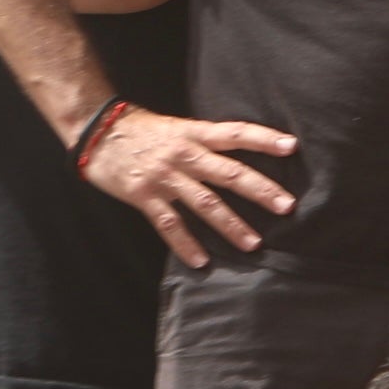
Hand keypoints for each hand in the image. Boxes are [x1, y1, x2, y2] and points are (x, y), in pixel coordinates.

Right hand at [79, 106, 299, 266]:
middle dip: (260, 190)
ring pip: (204, 203)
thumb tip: (239, 153)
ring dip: (230, 224)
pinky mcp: (143, 195)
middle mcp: (183, 154)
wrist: (97, 131)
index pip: (235, 133)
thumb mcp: (177, 126)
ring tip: (253, 244)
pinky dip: (185, 244)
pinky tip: (201, 261)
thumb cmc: (141, 130)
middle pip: (228, 173)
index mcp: (193, 133)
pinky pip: (168, 224)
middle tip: (287, 206)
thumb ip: (204, 141)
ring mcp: (164, 176)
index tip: (292, 147)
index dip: (263, 139)